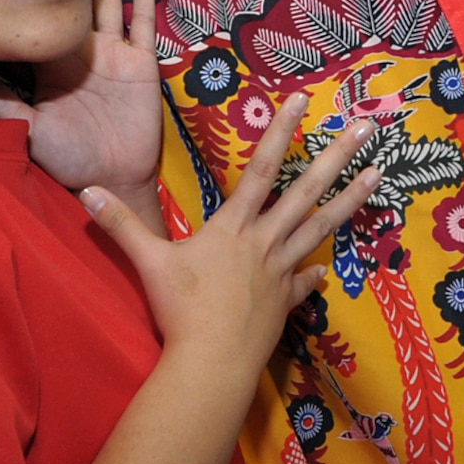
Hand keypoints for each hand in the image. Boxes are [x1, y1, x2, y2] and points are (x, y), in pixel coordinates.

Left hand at [0, 0, 165, 221]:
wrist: (110, 177)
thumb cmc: (68, 157)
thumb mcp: (29, 128)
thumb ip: (5, 103)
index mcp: (53, 64)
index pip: (41, 20)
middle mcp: (82, 52)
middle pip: (75, 2)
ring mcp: (113, 53)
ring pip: (107, 3)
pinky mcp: (140, 62)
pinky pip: (142, 21)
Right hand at [81, 95, 380, 370]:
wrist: (212, 362)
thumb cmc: (182, 310)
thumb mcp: (149, 262)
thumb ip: (121, 224)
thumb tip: (85, 191)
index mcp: (234, 227)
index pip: (260, 168)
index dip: (281, 132)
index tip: (304, 101)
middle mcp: (264, 242)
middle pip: (306, 191)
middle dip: (337, 156)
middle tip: (367, 129)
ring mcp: (281, 271)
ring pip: (322, 226)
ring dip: (351, 199)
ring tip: (378, 175)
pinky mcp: (286, 302)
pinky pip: (304, 282)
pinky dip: (312, 273)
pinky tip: (323, 270)